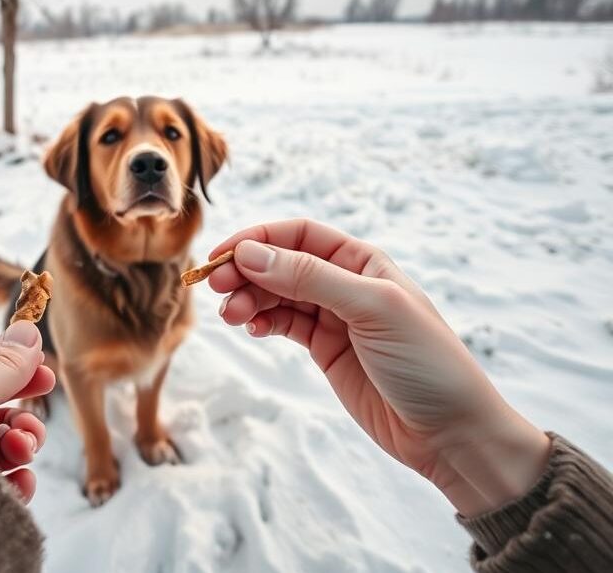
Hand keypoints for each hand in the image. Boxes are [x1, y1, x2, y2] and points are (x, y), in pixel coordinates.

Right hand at [210, 219, 549, 516]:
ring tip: (232, 316)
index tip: (222, 256)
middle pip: (281, 263)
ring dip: (249, 299)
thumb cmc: (426, 363)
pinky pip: (284, 324)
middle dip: (246, 271)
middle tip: (217, 289)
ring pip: (277, 295)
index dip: (257, 239)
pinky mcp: (326, 350)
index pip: (298, 235)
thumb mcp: (372, 309)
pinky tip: (252, 328)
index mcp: (363, 261)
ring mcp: (334, 318)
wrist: (450, 433)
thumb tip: (251, 253)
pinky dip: (263, 321)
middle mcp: (346, 283)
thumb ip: (310, 279)